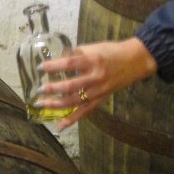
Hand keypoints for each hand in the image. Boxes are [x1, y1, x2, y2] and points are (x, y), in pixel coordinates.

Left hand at [38, 37, 157, 128]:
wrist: (135, 61)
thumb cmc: (112, 51)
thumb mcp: (93, 47)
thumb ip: (75, 54)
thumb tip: (56, 59)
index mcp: (93, 61)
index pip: (70, 64)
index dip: (54, 66)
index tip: (40, 68)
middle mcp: (96, 77)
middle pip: (70, 86)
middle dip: (52, 89)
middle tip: (38, 90)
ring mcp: (98, 91)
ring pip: (75, 101)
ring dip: (56, 104)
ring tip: (41, 104)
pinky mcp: (101, 100)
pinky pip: (85, 111)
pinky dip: (72, 119)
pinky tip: (60, 125)